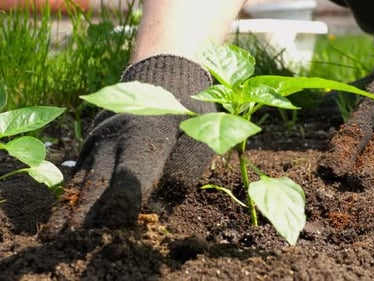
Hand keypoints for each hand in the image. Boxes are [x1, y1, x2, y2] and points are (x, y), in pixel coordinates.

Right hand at [39, 55, 213, 239]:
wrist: (161, 78)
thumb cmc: (186, 111)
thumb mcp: (199, 131)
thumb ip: (187, 165)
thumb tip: (163, 205)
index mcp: (144, 134)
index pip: (132, 175)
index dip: (124, 203)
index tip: (117, 226)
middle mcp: (114, 138)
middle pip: (99, 182)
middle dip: (90, 215)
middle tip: (81, 241)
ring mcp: (97, 141)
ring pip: (82, 181)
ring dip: (72, 210)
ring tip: (62, 237)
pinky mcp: (89, 147)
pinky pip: (76, 176)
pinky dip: (69, 198)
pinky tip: (61, 219)